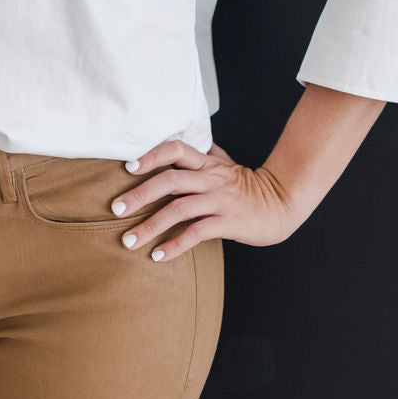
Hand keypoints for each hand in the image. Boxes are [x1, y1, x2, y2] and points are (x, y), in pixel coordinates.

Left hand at [109, 139, 308, 261]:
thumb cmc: (248, 185)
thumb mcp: (225, 164)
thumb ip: (203, 155)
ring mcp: (220, 200)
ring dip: (150, 225)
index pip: (174, 149)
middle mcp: (210, 178)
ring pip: (178, 209)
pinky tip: (158, 256)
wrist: (282, 203)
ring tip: (129, 240)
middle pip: (169, 180)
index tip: (127, 168)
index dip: (150, 155)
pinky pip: (197, 233)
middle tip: (115, 208)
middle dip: (139, 194)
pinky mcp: (228, 222)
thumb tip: (179, 143)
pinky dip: (175, 245)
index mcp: (207, 163)